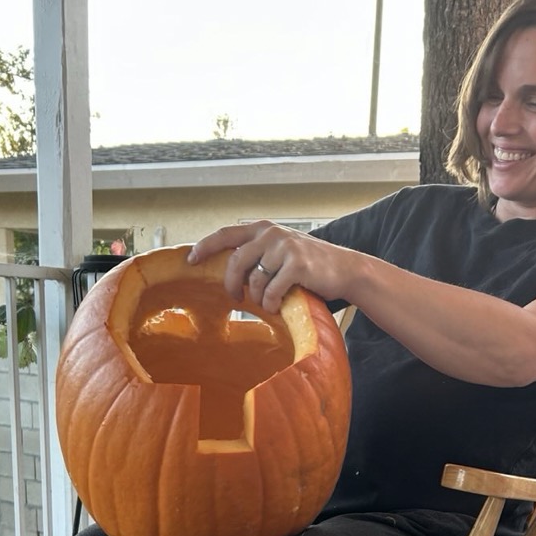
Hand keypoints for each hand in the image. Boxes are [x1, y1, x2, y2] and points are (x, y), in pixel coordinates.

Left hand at [188, 220, 351, 312]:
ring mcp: (284, 247)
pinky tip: (278, 306)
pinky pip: (271, 291)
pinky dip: (272, 303)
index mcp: (263, 228)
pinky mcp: (297, 265)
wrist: (345, 269)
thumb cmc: (308, 265)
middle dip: (231, 285)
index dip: (205, 247)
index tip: (190, 260)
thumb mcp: (279, 251)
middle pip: (235, 262)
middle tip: (236, 298)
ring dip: (258, 299)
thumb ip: (257, 254)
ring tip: (268, 303)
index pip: (225, 234)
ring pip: (254, 281)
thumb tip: (227, 272)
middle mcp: (271, 233)